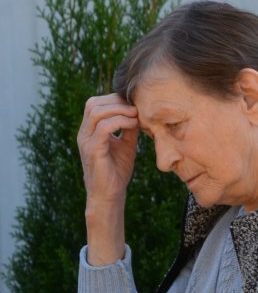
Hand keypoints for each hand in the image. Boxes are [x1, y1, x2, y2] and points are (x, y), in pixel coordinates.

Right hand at [77, 94, 140, 262]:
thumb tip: (139, 113)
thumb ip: (129, 128)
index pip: (95, 103)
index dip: (114, 99)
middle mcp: (84, 133)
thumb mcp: (126, 144)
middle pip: (93, 103)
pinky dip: (120, 121)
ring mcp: (86, 141)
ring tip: (136, 115)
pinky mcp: (92, 150)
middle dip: (116, 101)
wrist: (110, 193)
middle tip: (136, 107)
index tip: (135, 103)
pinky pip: (103, 128)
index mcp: (90, 130)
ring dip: (120, 110)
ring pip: (97, 112)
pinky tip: (134, 125)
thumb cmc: (117, 170)